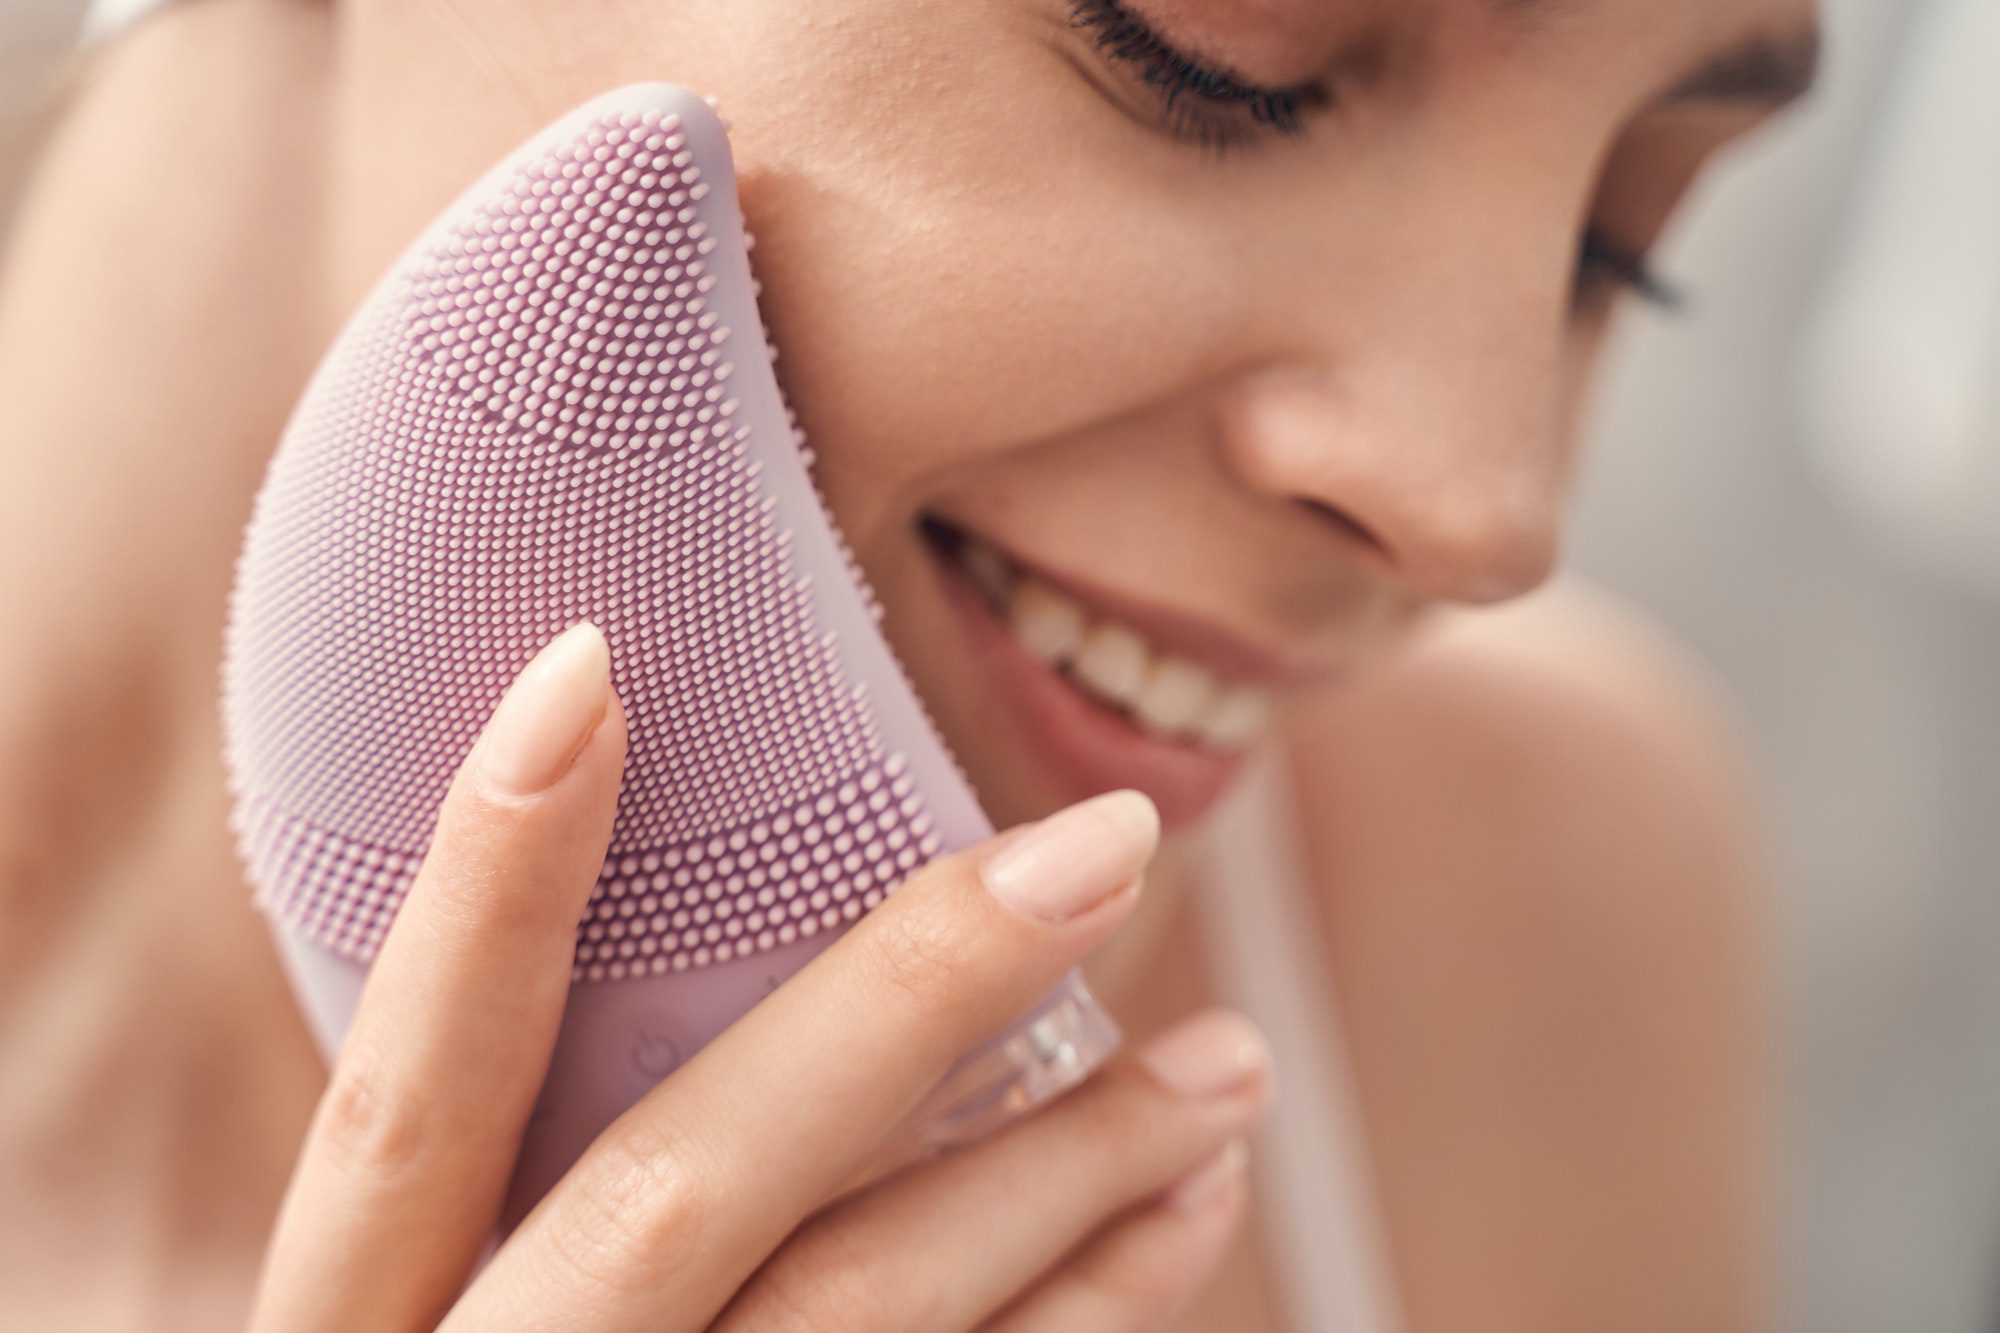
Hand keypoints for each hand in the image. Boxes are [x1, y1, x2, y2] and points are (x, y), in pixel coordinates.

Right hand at [249, 624, 1272, 1331]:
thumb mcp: (449, 1321)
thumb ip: (523, 1195)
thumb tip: (763, 964)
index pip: (407, 1101)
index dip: (484, 893)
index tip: (584, 671)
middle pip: (683, 1190)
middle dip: (903, 998)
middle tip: (1100, 850)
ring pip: (865, 1320)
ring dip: (1067, 1172)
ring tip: (1222, 1061)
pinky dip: (1092, 1316)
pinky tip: (1181, 1222)